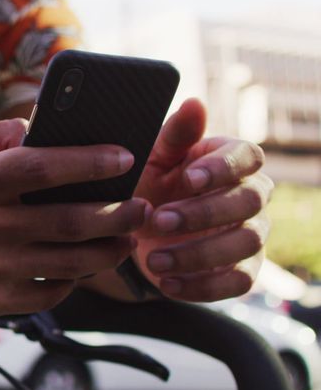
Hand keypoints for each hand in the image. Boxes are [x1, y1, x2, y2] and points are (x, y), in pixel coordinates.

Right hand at [0, 119, 147, 316]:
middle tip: (143, 205)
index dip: (87, 161)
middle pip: (66, 220)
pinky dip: (75, 279)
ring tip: (127, 236)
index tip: (124, 156)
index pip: (38, 167)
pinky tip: (85, 265)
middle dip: (116, 212)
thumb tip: (44, 126)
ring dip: (108, 250)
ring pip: (67, 262)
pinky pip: (49, 293)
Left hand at [132, 99, 272, 300]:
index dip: (222, 168)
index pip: (247, 157)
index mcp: (231, 160)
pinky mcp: (243, 270)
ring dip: (199, 253)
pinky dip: (204, 286)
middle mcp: (251, 195)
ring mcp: (250, 234)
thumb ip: (174, 136)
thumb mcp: (151, 159)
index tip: (187, 177)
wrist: (139, 231)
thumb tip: (194, 103)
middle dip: (203, 212)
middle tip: (159, 220)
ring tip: (155, 259)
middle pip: (248, 201)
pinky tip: (168, 284)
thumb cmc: (150, 184)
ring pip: (245, 242)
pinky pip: (239, 282)